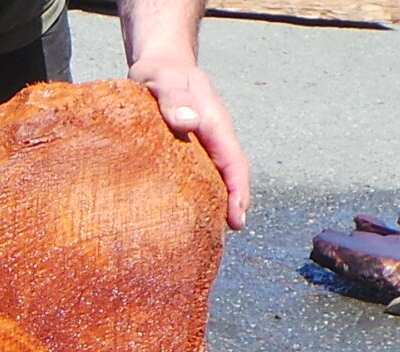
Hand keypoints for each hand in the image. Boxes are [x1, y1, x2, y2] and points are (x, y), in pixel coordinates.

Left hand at [129, 55, 249, 229]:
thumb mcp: (164, 80)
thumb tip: (190, 122)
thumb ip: (173, 98)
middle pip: (229, 177)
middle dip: (230, 207)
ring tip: (206, 236)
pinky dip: (199, 195)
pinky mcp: (191, 150)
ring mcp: (204, 145)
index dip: (238, 192)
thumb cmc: (160, 73)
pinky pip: (200, 176)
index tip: (237, 220)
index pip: (233, 162)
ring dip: (216, 204)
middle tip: (221, 239)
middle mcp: (214, 137)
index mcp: (214, 123)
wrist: (161, 64)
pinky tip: (187, 215)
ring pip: (216, 178)